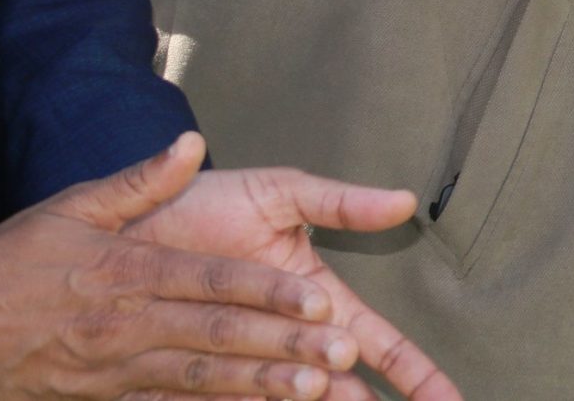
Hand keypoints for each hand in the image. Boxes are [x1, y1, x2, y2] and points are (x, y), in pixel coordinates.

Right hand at [0, 133, 369, 400]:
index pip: (213, 281)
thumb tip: (191, 143)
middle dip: (284, 345)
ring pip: (201, 380)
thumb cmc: (18, 261)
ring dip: (260, 387)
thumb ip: (141, 181)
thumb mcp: (73, 206)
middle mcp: (128, 323)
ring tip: (315, 392)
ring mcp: (115, 369)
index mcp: (130, 270)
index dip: (269, 292)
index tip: (321, 299)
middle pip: (218, 335)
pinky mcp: (104, 399)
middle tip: (342, 355)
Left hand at [124, 151, 458, 400]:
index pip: (378, 342)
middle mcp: (285, 341)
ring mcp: (242, 364)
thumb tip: (405, 202)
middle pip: (344, 386)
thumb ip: (340, 204)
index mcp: (314, 300)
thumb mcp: (280, 194)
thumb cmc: (207, 204)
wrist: (124, 226)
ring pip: (293, 400)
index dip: (415, 372)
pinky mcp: (193, 379)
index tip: (449, 399)